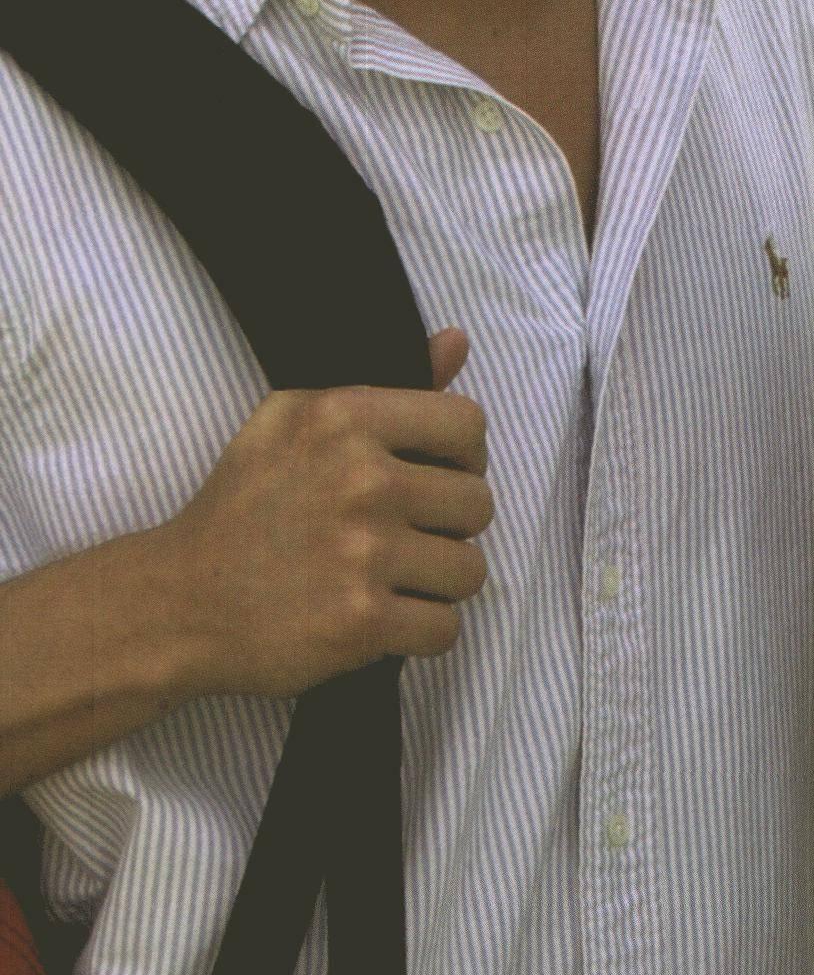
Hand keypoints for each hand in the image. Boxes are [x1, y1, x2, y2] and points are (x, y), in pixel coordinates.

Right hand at [152, 328, 492, 702]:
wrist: (176, 602)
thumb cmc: (242, 510)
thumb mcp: (294, 422)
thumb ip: (391, 385)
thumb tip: (458, 340)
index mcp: (343, 418)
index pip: (467, 424)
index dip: (464, 457)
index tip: (435, 479)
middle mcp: (360, 479)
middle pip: (477, 503)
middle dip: (449, 527)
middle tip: (403, 539)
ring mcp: (363, 553)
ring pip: (469, 570)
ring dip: (438, 584)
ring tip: (391, 581)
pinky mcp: (361, 621)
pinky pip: (445, 629)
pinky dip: (420, 633)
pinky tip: (383, 620)